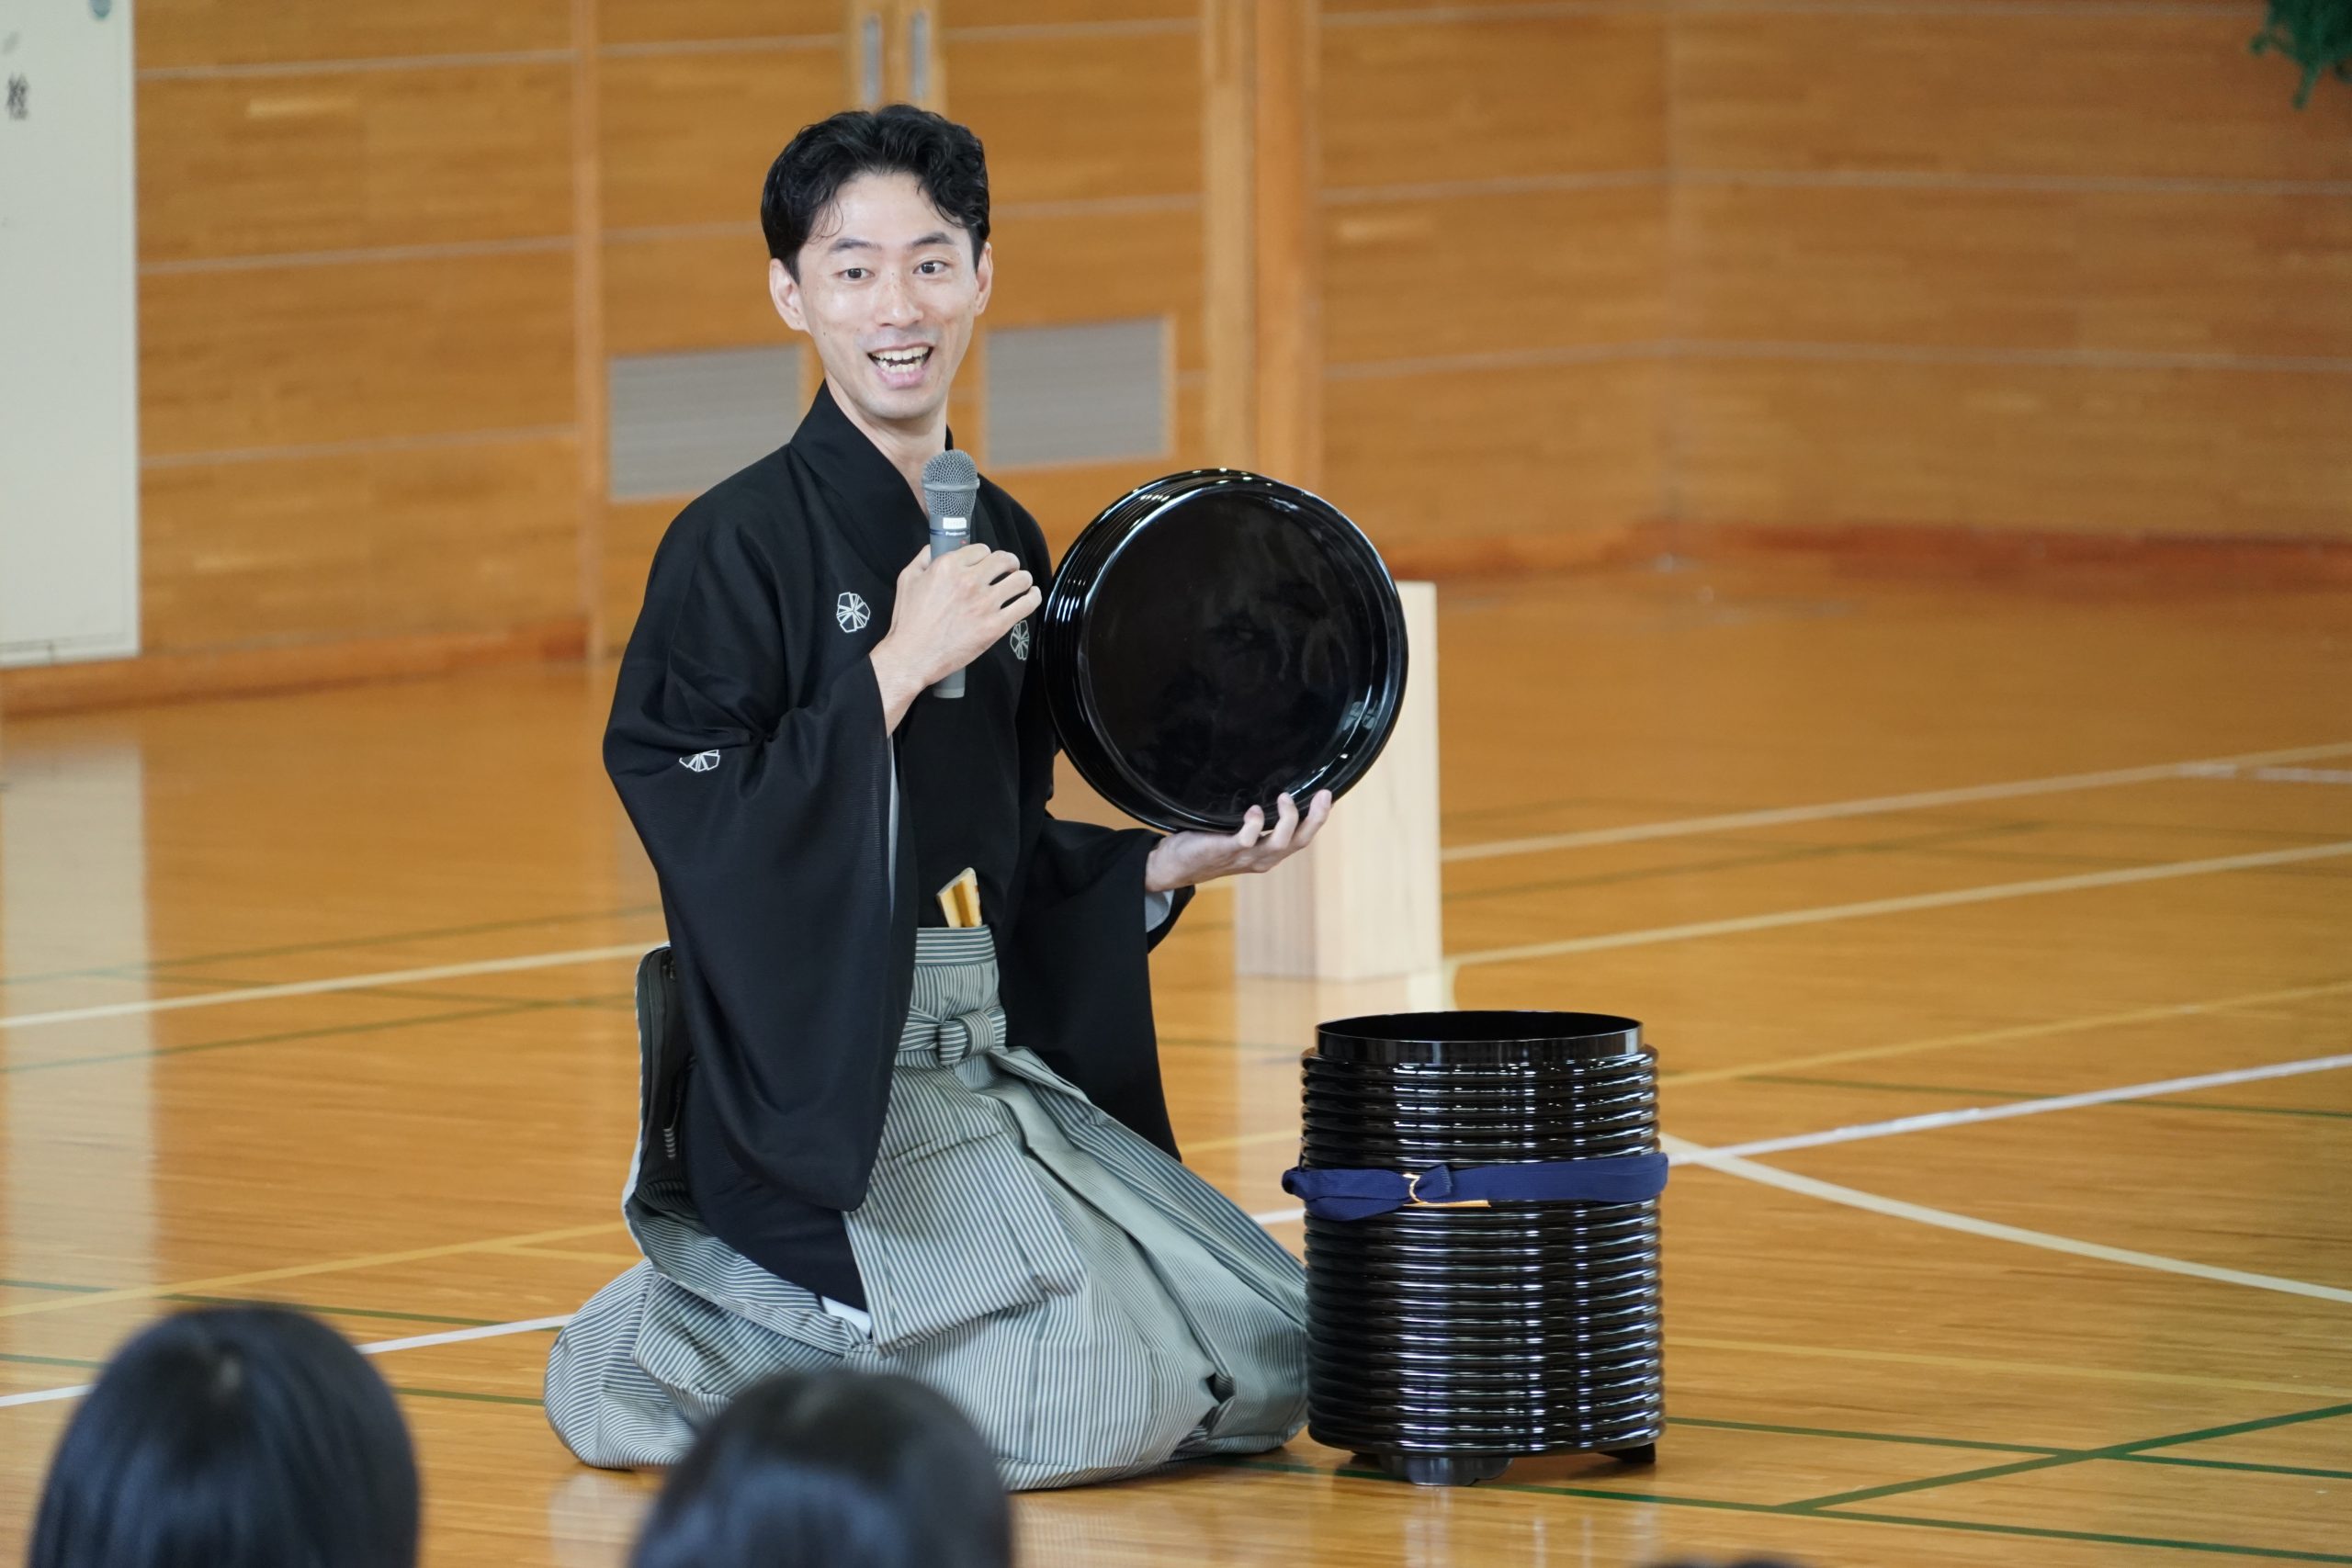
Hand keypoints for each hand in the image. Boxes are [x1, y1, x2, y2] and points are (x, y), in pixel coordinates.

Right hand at [871, 544, 1039, 729]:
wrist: (913, 656)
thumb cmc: (908, 621)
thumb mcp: (907, 579)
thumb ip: (924, 558)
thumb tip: (936, 547)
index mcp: (948, 566)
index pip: (981, 549)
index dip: (985, 555)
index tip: (986, 563)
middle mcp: (969, 581)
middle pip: (1004, 560)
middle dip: (1009, 562)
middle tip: (1009, 568)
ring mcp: (985, 603)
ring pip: (1020, 579)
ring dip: (1023, 578)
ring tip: (1022, 582)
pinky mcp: (995, 625)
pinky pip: (1026, 605)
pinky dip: (1033, 598)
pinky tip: (1032, 596)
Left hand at [1144, 790, 1332, 892]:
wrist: (1174, 865)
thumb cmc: (1207, 845)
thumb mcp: (1238, 833)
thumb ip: (1254, 821)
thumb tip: (1266, 788)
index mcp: (1268, 854)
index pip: (1302, 838)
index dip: (1318, 818)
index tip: (1327, 795)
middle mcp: (1262, 858)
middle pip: (1299, 841)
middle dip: (1316, 819)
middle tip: (1324, 795)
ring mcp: (1245, 857)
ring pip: (1278, 843)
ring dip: (1287, 820)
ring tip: (1285, 797)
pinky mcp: (1225, 851)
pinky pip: (1247, 840)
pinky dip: (1254, 825)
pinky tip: (1254, 811)